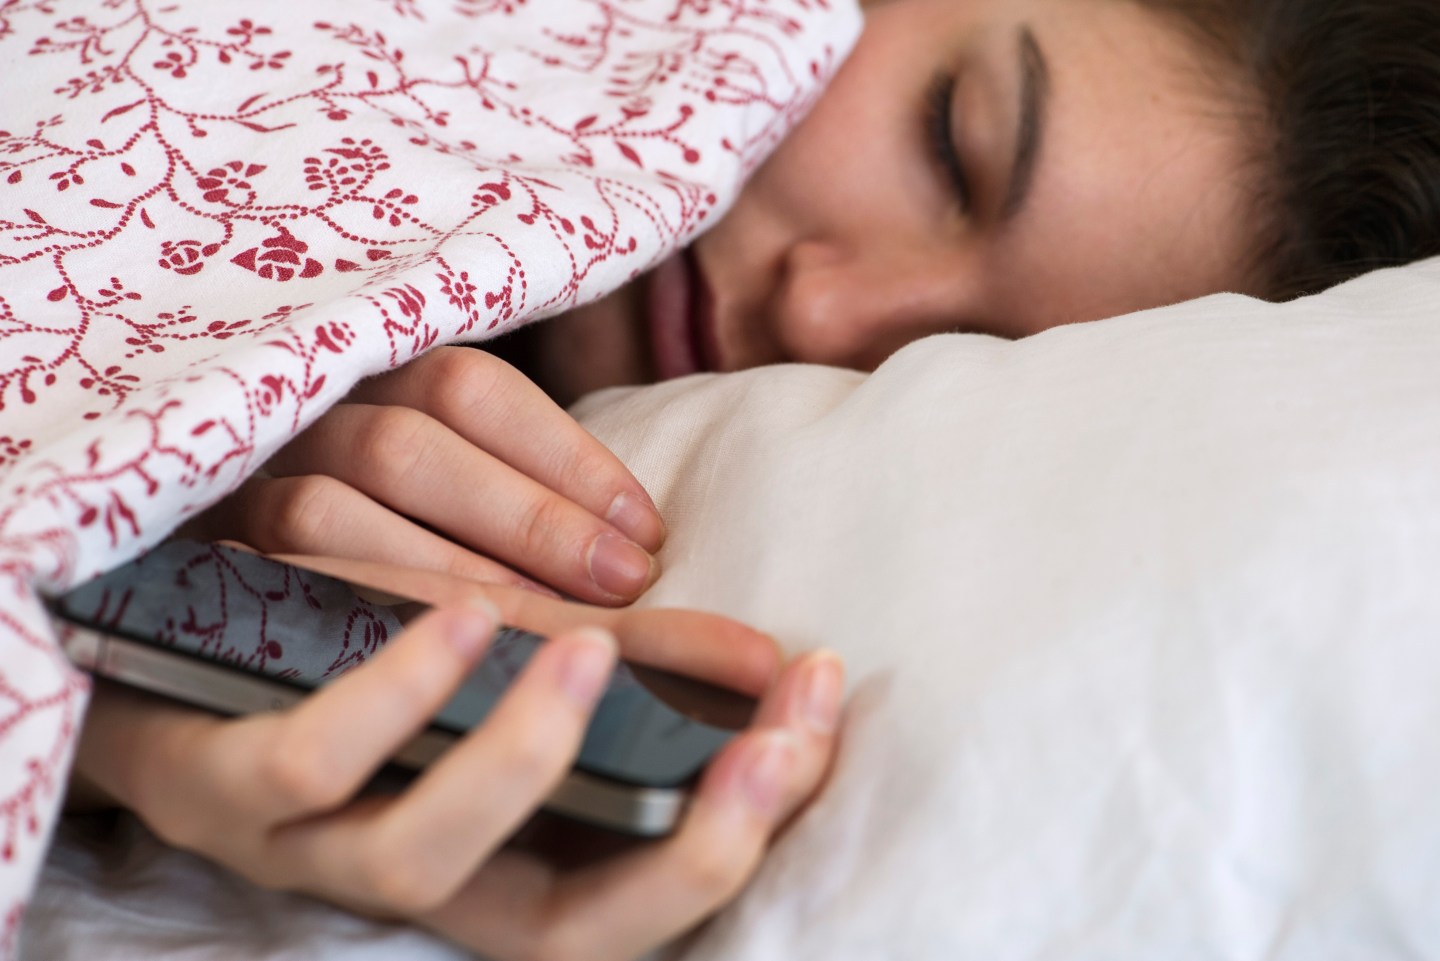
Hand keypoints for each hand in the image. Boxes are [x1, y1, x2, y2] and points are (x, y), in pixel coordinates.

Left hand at [72, 560, 842, 960]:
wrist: (163, 655)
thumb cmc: (351, 666)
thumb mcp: (491, 670)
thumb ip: (600, 667)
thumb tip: (738, 640)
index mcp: (491, 867)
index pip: (641, 907)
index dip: (744, 832)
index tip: (817, 715)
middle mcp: (415, 886)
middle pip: (565, 935)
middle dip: (697, 846)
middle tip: (779, 734)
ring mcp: (311, 845)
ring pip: (420, 860)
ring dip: (529, 761)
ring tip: (597, 649)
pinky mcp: (222, 783)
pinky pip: (310, 762)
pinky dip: (399, 695)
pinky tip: (471, 611)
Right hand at [187, 347, 665, 604]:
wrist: (210, 554)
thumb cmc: (388, 511)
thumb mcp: (451, 464)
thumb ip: (520, 479)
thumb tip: (639, 540)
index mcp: (367, 361)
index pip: (471, 388)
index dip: (566, 457)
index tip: (647, 530)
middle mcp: (296, 408)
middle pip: (409, 448)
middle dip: (528, 520)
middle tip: (622, 584)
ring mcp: (234, 477)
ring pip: (332, 516)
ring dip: (452, 577)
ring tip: (547, 625)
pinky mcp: (198, 552)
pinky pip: (276, 583)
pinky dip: (367, 614)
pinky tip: (444, 653)